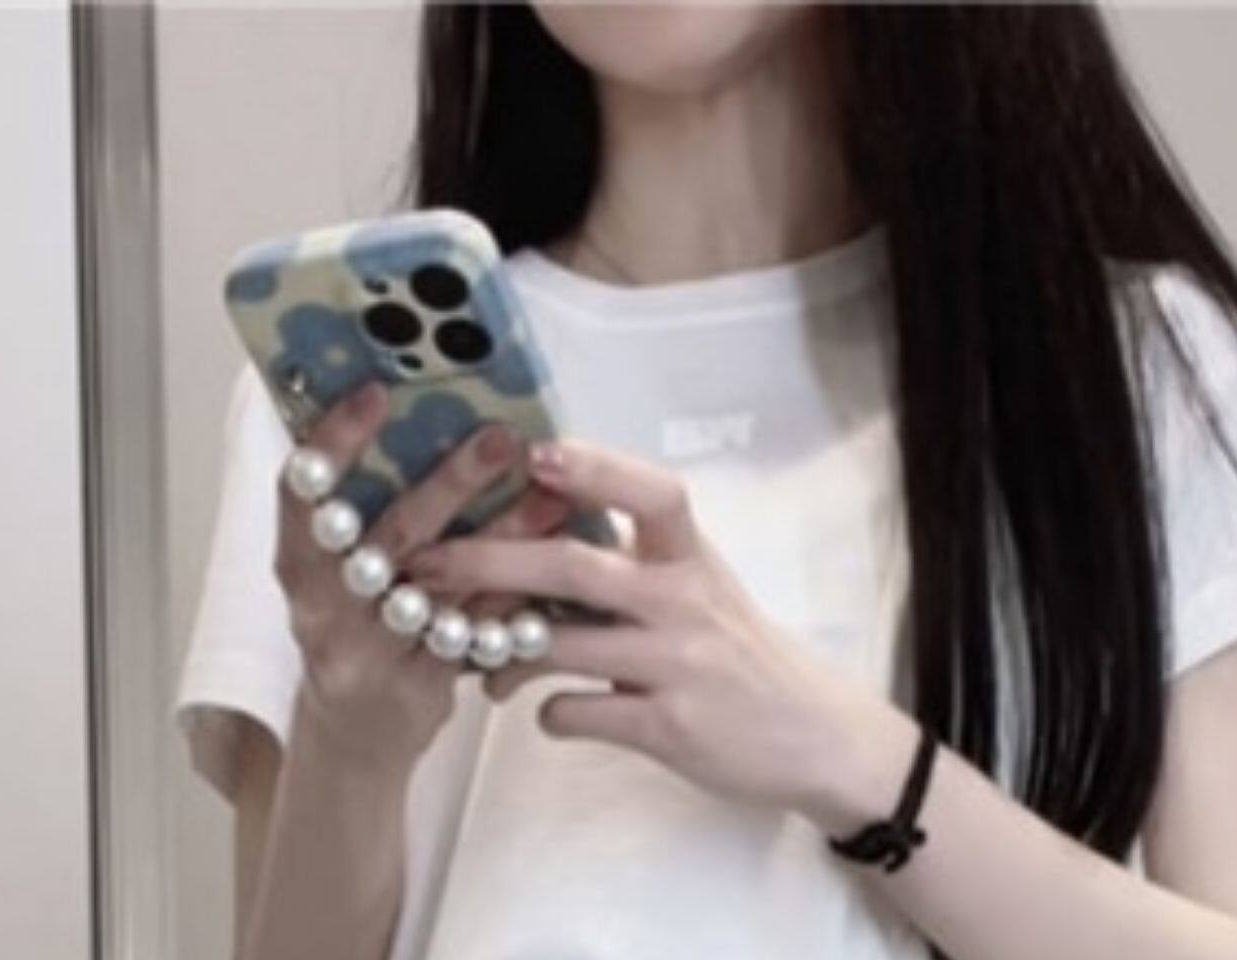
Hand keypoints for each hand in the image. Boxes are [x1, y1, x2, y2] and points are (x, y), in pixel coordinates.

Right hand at [272, 384, 569, 778]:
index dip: (334, 440)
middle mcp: (325, 609)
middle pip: (388, 538)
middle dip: (447, 485)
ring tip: (551, 496)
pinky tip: (557, 566)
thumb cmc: (355, 629)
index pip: (302, 493)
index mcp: (298, 565)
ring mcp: (371, 654)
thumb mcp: (338, 572)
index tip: (375, 390)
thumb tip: (433, 415)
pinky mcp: (419, 688)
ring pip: (445, 587)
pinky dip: (517, 597)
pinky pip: (477, 634)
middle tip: (500, 438)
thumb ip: (371, 508)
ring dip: (503, 539)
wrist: (352, 739)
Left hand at [405, 439, 921, 832]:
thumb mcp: (698, 586)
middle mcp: (685, 602)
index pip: (654, 493)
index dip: (596, 469)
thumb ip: (634, 556)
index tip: (536, 452)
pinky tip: (542, 710)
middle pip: (576, 568)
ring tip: (473, 658)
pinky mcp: (668, 727)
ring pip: (562, 646)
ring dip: (500, 651)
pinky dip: (547, 712)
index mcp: (691, 557)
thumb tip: (539, 509)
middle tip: (425, 561)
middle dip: (491, 562)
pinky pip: (579, 712)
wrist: (811, 735)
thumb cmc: (736, 650)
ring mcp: (676, 665)